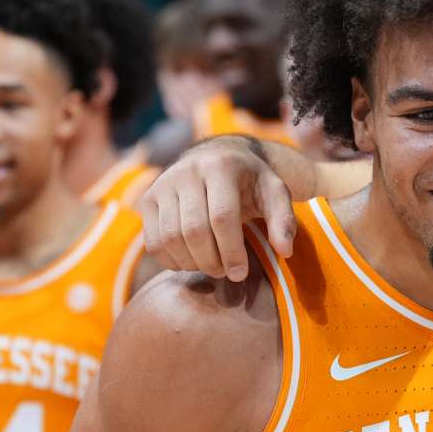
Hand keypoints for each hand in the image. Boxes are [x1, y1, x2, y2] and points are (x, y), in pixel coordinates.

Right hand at [138, 136, 296, 280]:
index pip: (222, 217)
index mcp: (222, 167)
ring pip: (170, 238)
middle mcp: (187, 171)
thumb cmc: (249, 182)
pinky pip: (153, 241)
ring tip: (212, 267)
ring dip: (192, 263)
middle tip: (226, 273)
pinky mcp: (148, 199)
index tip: (240, 273)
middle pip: (194, 230)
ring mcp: (163, 184)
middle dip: (211, 261)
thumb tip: (284, 251)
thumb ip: (283, 220)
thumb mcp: (274, 193)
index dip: (231, 251)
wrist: (216, 158)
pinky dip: (171, 261)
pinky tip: (192, 262)